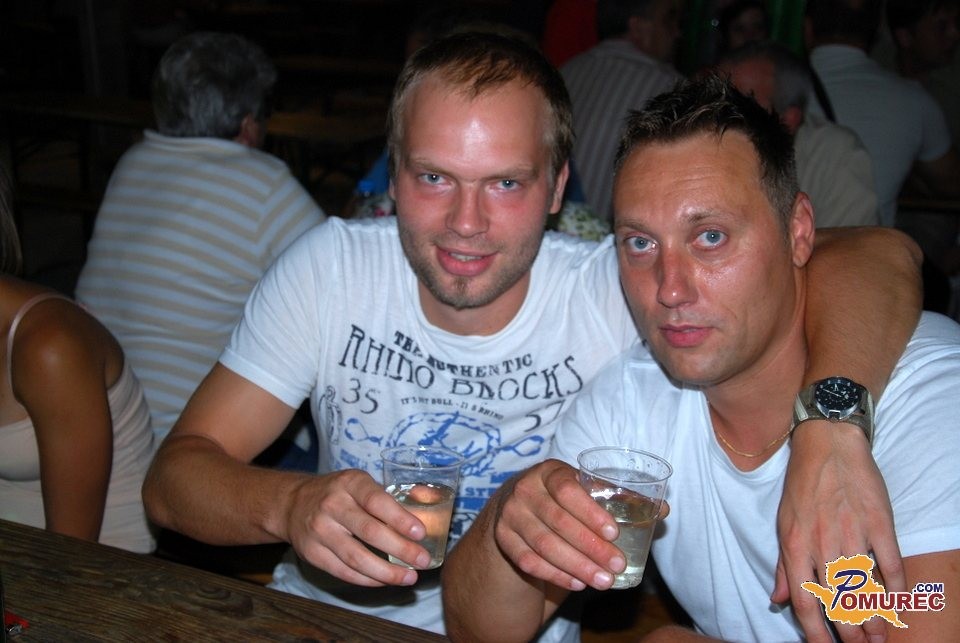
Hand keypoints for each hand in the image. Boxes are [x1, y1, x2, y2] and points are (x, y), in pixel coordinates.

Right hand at [284, 469, 432, 586]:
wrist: (293, 503)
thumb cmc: (339, 493)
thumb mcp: (359, 482)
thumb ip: (389, 495)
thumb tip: (428, 501)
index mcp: (349, 483)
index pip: (377, 501)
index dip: (400, 519)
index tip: (421, 533)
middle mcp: (332, 505)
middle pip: (369, 532)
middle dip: (400, 550)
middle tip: (422, 561)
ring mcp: (319, 531)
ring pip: (356, 557)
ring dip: (386, 572)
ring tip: (409, 578)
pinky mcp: (312, 553)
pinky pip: (343, 572)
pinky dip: (368, 579)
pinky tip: (385, 581)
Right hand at [492, 459, 625, 591]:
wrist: (517, 505)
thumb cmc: (562, 497)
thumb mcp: (583, 488)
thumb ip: (618, 498)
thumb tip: (662, 510)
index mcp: (548, 471)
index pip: (567, 489)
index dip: (590, 512)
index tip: (614, 533)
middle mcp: (525, 490)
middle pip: (558, 521)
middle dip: (591, 547)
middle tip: (617, 565)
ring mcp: (511, 515)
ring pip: (544, 545)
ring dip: (577, 566)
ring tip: (604, 581)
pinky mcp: (504, 538)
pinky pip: (529, 562)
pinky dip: (556, 575)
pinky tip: (578, 583)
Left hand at [774, 421, 904, 642]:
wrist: (826, 444)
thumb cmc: (803, 486)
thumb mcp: (784, 523)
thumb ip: (784, 565)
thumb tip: (778, 599)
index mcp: (795, 545)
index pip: (804, 601)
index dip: (815, 632)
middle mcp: (822, 543)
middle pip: (837, 601)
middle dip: (849, 632)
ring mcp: (851, 532)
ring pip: (864, 587)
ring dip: (872, 617)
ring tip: (878, 637)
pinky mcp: (877, 521)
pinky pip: (890, 562)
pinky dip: (895, 586)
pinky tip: (898, 601)